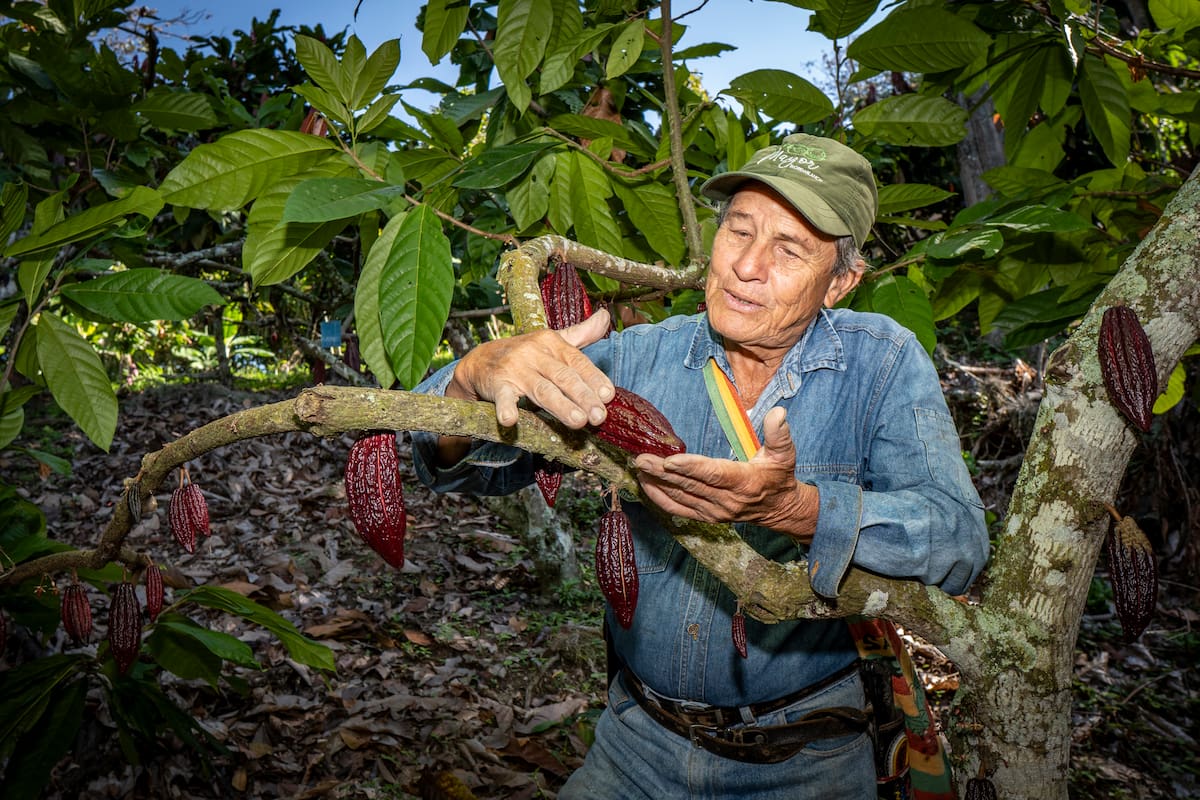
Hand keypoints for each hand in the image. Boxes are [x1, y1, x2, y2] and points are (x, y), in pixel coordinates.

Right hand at [448, 308, 614, 427]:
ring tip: (578, 421)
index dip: (594, 378)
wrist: (479, 360)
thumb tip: (606, 317)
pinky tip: (510, 420)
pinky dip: (506, 408)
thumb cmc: (524, 355)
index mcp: (551, 342)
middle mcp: (535, 354)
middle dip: (584, 396)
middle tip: (600, 416)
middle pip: (563, 376)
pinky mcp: (496, 384)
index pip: (577, 362)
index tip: (609, 395)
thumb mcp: (551, 342)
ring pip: (541, 390)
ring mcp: (515, 369)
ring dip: (561, 406)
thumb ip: (581, 333)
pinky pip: (502, 397)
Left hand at [633, 407, 817, 540]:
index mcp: (743, 482)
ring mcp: (714, 511)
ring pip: (680, 497)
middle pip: (689, 485)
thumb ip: (779, 434)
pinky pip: (678, 509)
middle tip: (641, 459)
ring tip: (639, 467)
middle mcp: (726, 500)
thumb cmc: (778, 476)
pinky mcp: (706, 516)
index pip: (713, 474)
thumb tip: (777, 413)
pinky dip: (660, 498)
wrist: (779, 508)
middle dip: (662, 472)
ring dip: (657, 483)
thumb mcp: (784, 454)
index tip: (669, 460)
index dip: (690, 467)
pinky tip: (646, 485)